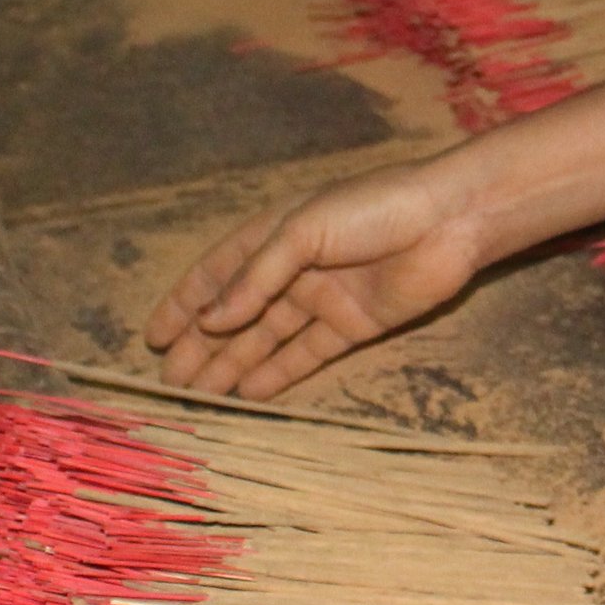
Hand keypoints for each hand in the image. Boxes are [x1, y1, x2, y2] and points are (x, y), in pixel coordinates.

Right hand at [140, 159, 487, 398]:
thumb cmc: (373, 208)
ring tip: (200, 396)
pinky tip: (249, 394)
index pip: (218, 272)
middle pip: (238, 313)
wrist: (449, 219)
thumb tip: (210, 321)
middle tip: (170, 382)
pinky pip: (307, 353)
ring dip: (233, 365)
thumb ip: (256, 278)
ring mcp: (324, 298)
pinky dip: (278, 373)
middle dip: (202, 346)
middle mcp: (294, 268)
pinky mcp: (354, 325)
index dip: (185, 302)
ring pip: (267, 339)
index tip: (154, 336)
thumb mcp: (303, 232)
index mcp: (275, 233)